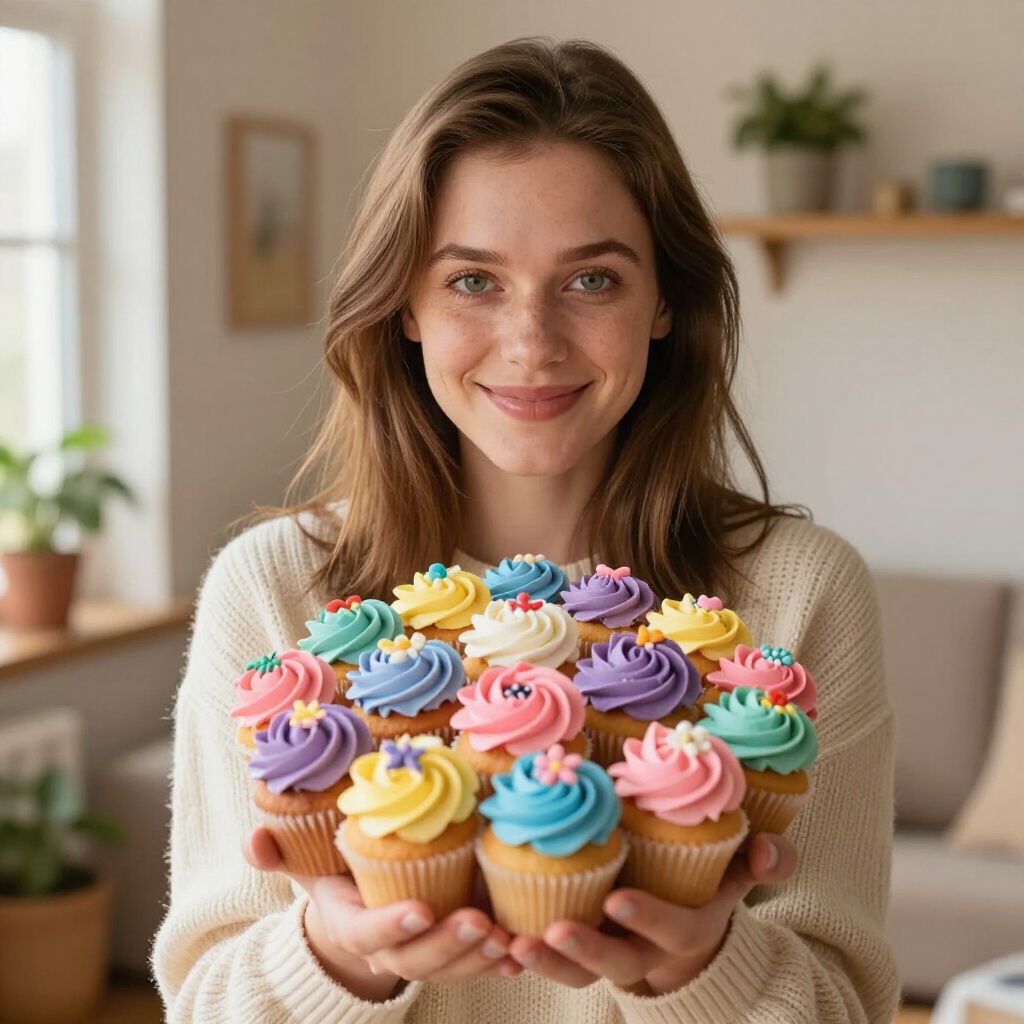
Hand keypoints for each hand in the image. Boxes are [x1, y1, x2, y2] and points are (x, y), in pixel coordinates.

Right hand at [243, 826, 522, 1000]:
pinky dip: (501, 961)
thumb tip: (253, 840)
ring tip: (507, 936)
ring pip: (452, 969)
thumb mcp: (305, 858)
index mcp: (353, 924)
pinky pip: (478, 965)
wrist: (363, 904)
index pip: (367, 934)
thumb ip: (276, 851)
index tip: (419, 909)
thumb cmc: (337, 872)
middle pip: (416, 959)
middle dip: (447, 945)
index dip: (391, 925)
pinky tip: (523, 947)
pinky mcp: (455, 951)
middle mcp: (389, 949)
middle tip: (479, 920)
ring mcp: (424, 954)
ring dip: (479, 956)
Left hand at [508, 832, 796, 994]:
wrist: (685, 928)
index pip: (671, 930)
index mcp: (685, 931)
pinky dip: (523, 957)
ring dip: (544, 960)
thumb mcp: (740, 874)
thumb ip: (765, 862)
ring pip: (575, 972)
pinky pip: (550, 962)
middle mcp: (645, 953)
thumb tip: (771, 850)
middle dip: (584, 950)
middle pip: (615, 963)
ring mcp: (608, 958)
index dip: (646, 918)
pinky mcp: (576, 953)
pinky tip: (492, 940)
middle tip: (551, 931)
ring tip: (511, 944)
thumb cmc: (711, 885)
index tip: (617, 899)